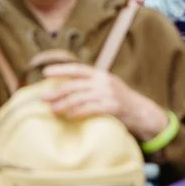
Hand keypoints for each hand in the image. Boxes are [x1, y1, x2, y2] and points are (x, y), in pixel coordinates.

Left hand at [39, 63, 164, 141]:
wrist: (141, 112)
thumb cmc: (119, 101)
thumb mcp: (106, 87)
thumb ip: (90, 86)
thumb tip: (64, 90)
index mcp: (100, 74)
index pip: (78, 69)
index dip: (61, 69)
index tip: (45, 72)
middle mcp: (104, 81)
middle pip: (75, 85)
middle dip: (57, 91)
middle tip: (43, 98)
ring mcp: (108, 93)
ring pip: (80, 98)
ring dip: (64, 105)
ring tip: (53, 111)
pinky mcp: (112, 106)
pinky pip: (91, 109)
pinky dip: (78, 112)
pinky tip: (70, 116)